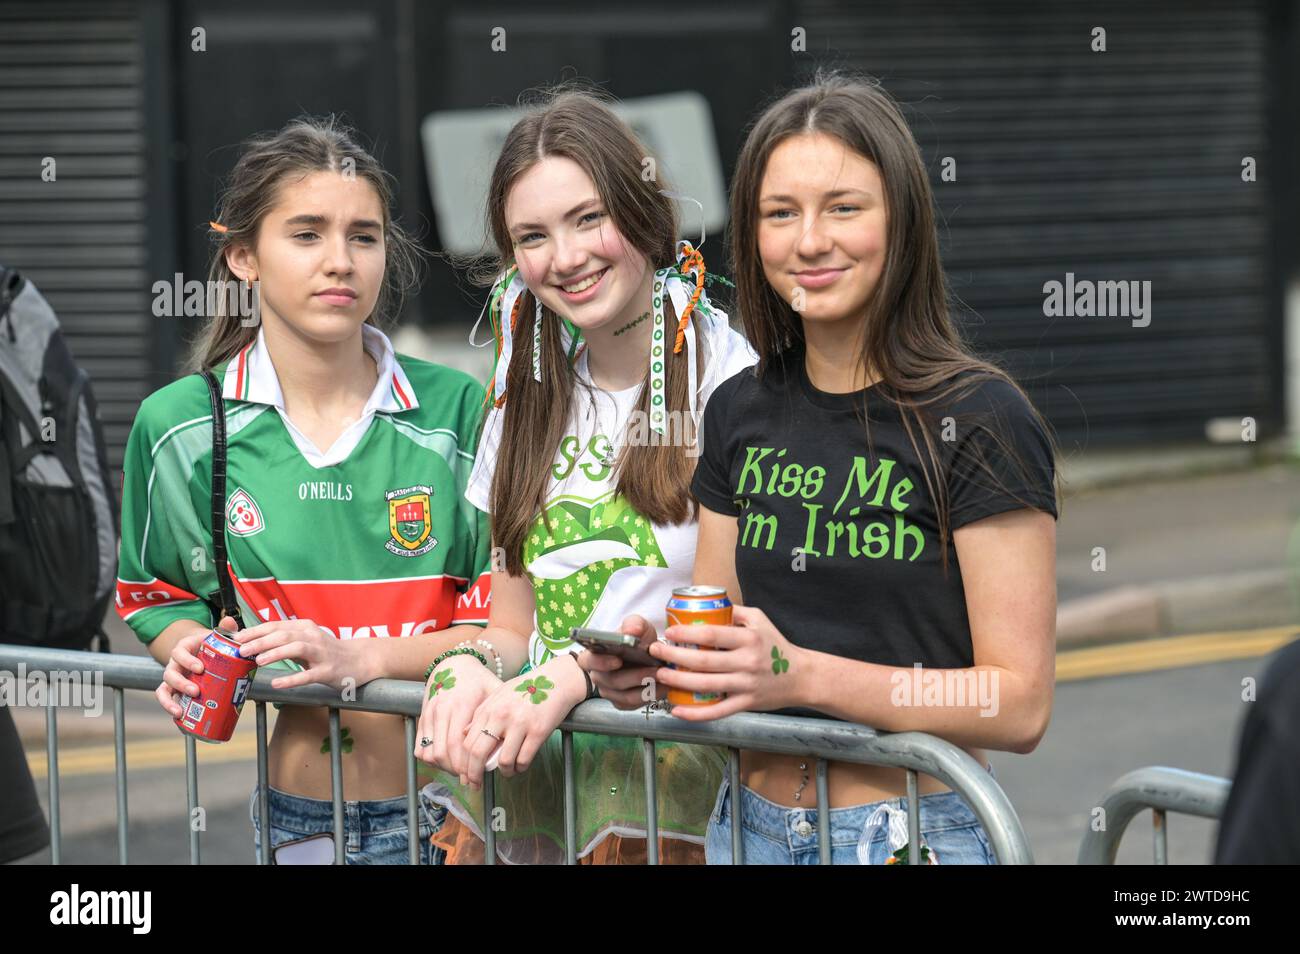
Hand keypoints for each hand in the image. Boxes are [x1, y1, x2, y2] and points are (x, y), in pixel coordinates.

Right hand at [155, 616, 237, 717]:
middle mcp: (175, 664)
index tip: (200, 668)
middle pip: (169, 673)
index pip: (179, 652)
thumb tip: (230, 622)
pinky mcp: (176, 690)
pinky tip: (179, 719)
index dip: (187, 660)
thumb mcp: (217, 635)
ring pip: (164, 689)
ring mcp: (174, 678)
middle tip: (196, 691)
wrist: (203, 649)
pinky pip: (168, 700)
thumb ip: (225, 629)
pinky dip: (171, 709)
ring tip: (180, 711)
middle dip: (181, 684)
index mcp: (184, 648)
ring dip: (169, 701)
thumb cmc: (211, 643)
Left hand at [232, 618, 364, 690]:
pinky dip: (292, 679)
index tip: (237, 638)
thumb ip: (285, 641)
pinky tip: (277, 683)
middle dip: (261, 641)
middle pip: (284, 635)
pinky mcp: (328, 671)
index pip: (276, 626)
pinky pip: (308, 675)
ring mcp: (322, 654)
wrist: (360, 660)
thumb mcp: (307, 640)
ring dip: (275, 653)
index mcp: (305, 628)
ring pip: (296, 649)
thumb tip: (255, 644)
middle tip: (242, 650)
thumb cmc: (328, 652)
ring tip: (258, 661)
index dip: (256, 631)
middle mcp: (313, 637)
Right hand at [413, 654, 503, 781]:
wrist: (454, 663)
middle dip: (458, 772)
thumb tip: (506, 744)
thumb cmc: (479, 680)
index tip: (478, 779)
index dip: (468, 766)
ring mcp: (430, 714)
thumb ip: (498, 716)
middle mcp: (443, 710)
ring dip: (444, 768)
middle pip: (445, 753)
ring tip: (460, 771)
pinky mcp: (422, 718)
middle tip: (471, 781)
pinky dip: (431, 760)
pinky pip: (420, 748)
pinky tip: (447, 761)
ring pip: (431, 753)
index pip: (460, 745)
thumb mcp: (494, 691)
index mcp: (463, 704)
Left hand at [460, 654, 587, 788]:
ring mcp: (520, 724)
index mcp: (489, 708)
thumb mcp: (499, 695)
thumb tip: (466, 734)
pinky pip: (524, 759)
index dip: (464, 764)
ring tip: (508, 770)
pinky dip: (521, 767)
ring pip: (504, 761)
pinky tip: (521, 764)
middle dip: (476, 774)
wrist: (557, 680)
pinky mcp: (538, 731)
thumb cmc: (527, 688)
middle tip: (477, 784)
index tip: (466, 774)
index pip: (467, 742)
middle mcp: (501, 716)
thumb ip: (482, 713)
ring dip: (505, 771)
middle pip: (479, 754)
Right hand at [579, 614, 664, 709]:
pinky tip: (663, 686)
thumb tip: (631, 631)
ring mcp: (609, 692)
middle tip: (655, 669)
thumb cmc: (636, 640)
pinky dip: (651, 695)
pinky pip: (636, 704)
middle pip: (613, 681)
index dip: (602, 662)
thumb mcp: (636, 626)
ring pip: (627, 696)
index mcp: (593, 655)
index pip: (589, 661)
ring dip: (647, 687)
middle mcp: (598, 676)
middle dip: (636, 676)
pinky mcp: (622, 703)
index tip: (618, 660)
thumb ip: (633, 624)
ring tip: (663, 676)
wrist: (646, 654)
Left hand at [649, 605, 803, 720]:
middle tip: (656, 652)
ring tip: (661, 675)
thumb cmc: (776, 645)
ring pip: (706, 685)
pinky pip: (717, 711)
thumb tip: (706, 605)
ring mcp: (746, 685)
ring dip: (679, 681)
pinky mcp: (746, 704)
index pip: (711, 635)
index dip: (686, 634)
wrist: (801, 676)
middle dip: (674, 657)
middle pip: (703, 661)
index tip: (669, 632)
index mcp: (748, 638)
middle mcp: (747, 662)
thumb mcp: (759, 619)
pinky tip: (678, 710)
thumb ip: (734, 611)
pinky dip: (696, 714)